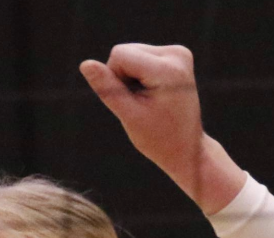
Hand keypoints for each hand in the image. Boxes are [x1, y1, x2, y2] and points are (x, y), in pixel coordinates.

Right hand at [79, 43, 245, 213]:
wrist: (188, 149)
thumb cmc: (158, 138)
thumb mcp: (129, 115)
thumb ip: (107, 88)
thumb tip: (85, 64)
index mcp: (167, 69)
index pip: (120, 54)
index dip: (115, 79)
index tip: (132, 102)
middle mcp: (177, 54)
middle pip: (125, 52)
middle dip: (124, 77)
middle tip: (142, 104)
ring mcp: (179, 53)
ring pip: (131, 53)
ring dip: (132, 77)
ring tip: (149, 100)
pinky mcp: (177, 55)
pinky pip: (142, 56)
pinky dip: (140, 75)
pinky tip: (154, 93)